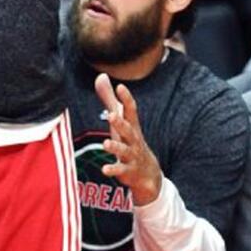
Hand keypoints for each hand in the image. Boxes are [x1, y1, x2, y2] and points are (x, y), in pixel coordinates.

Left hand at [95, 73, 161, 206]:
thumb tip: (101, 76)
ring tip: (106, 144)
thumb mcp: (121, 120)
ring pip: (124, 150)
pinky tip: (104, 169)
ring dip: (116, 147)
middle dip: (120, 122)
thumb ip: (109, 99)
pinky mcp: (128, 171)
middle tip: (111, 115)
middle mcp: (133, 139)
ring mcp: (132, 155)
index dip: (126, 99)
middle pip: (128, 129)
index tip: (120, 86)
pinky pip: (120, 170)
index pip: (131, 111)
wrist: (149, 174)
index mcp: (131, 126)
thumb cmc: (130, 141)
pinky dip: (113, 170)